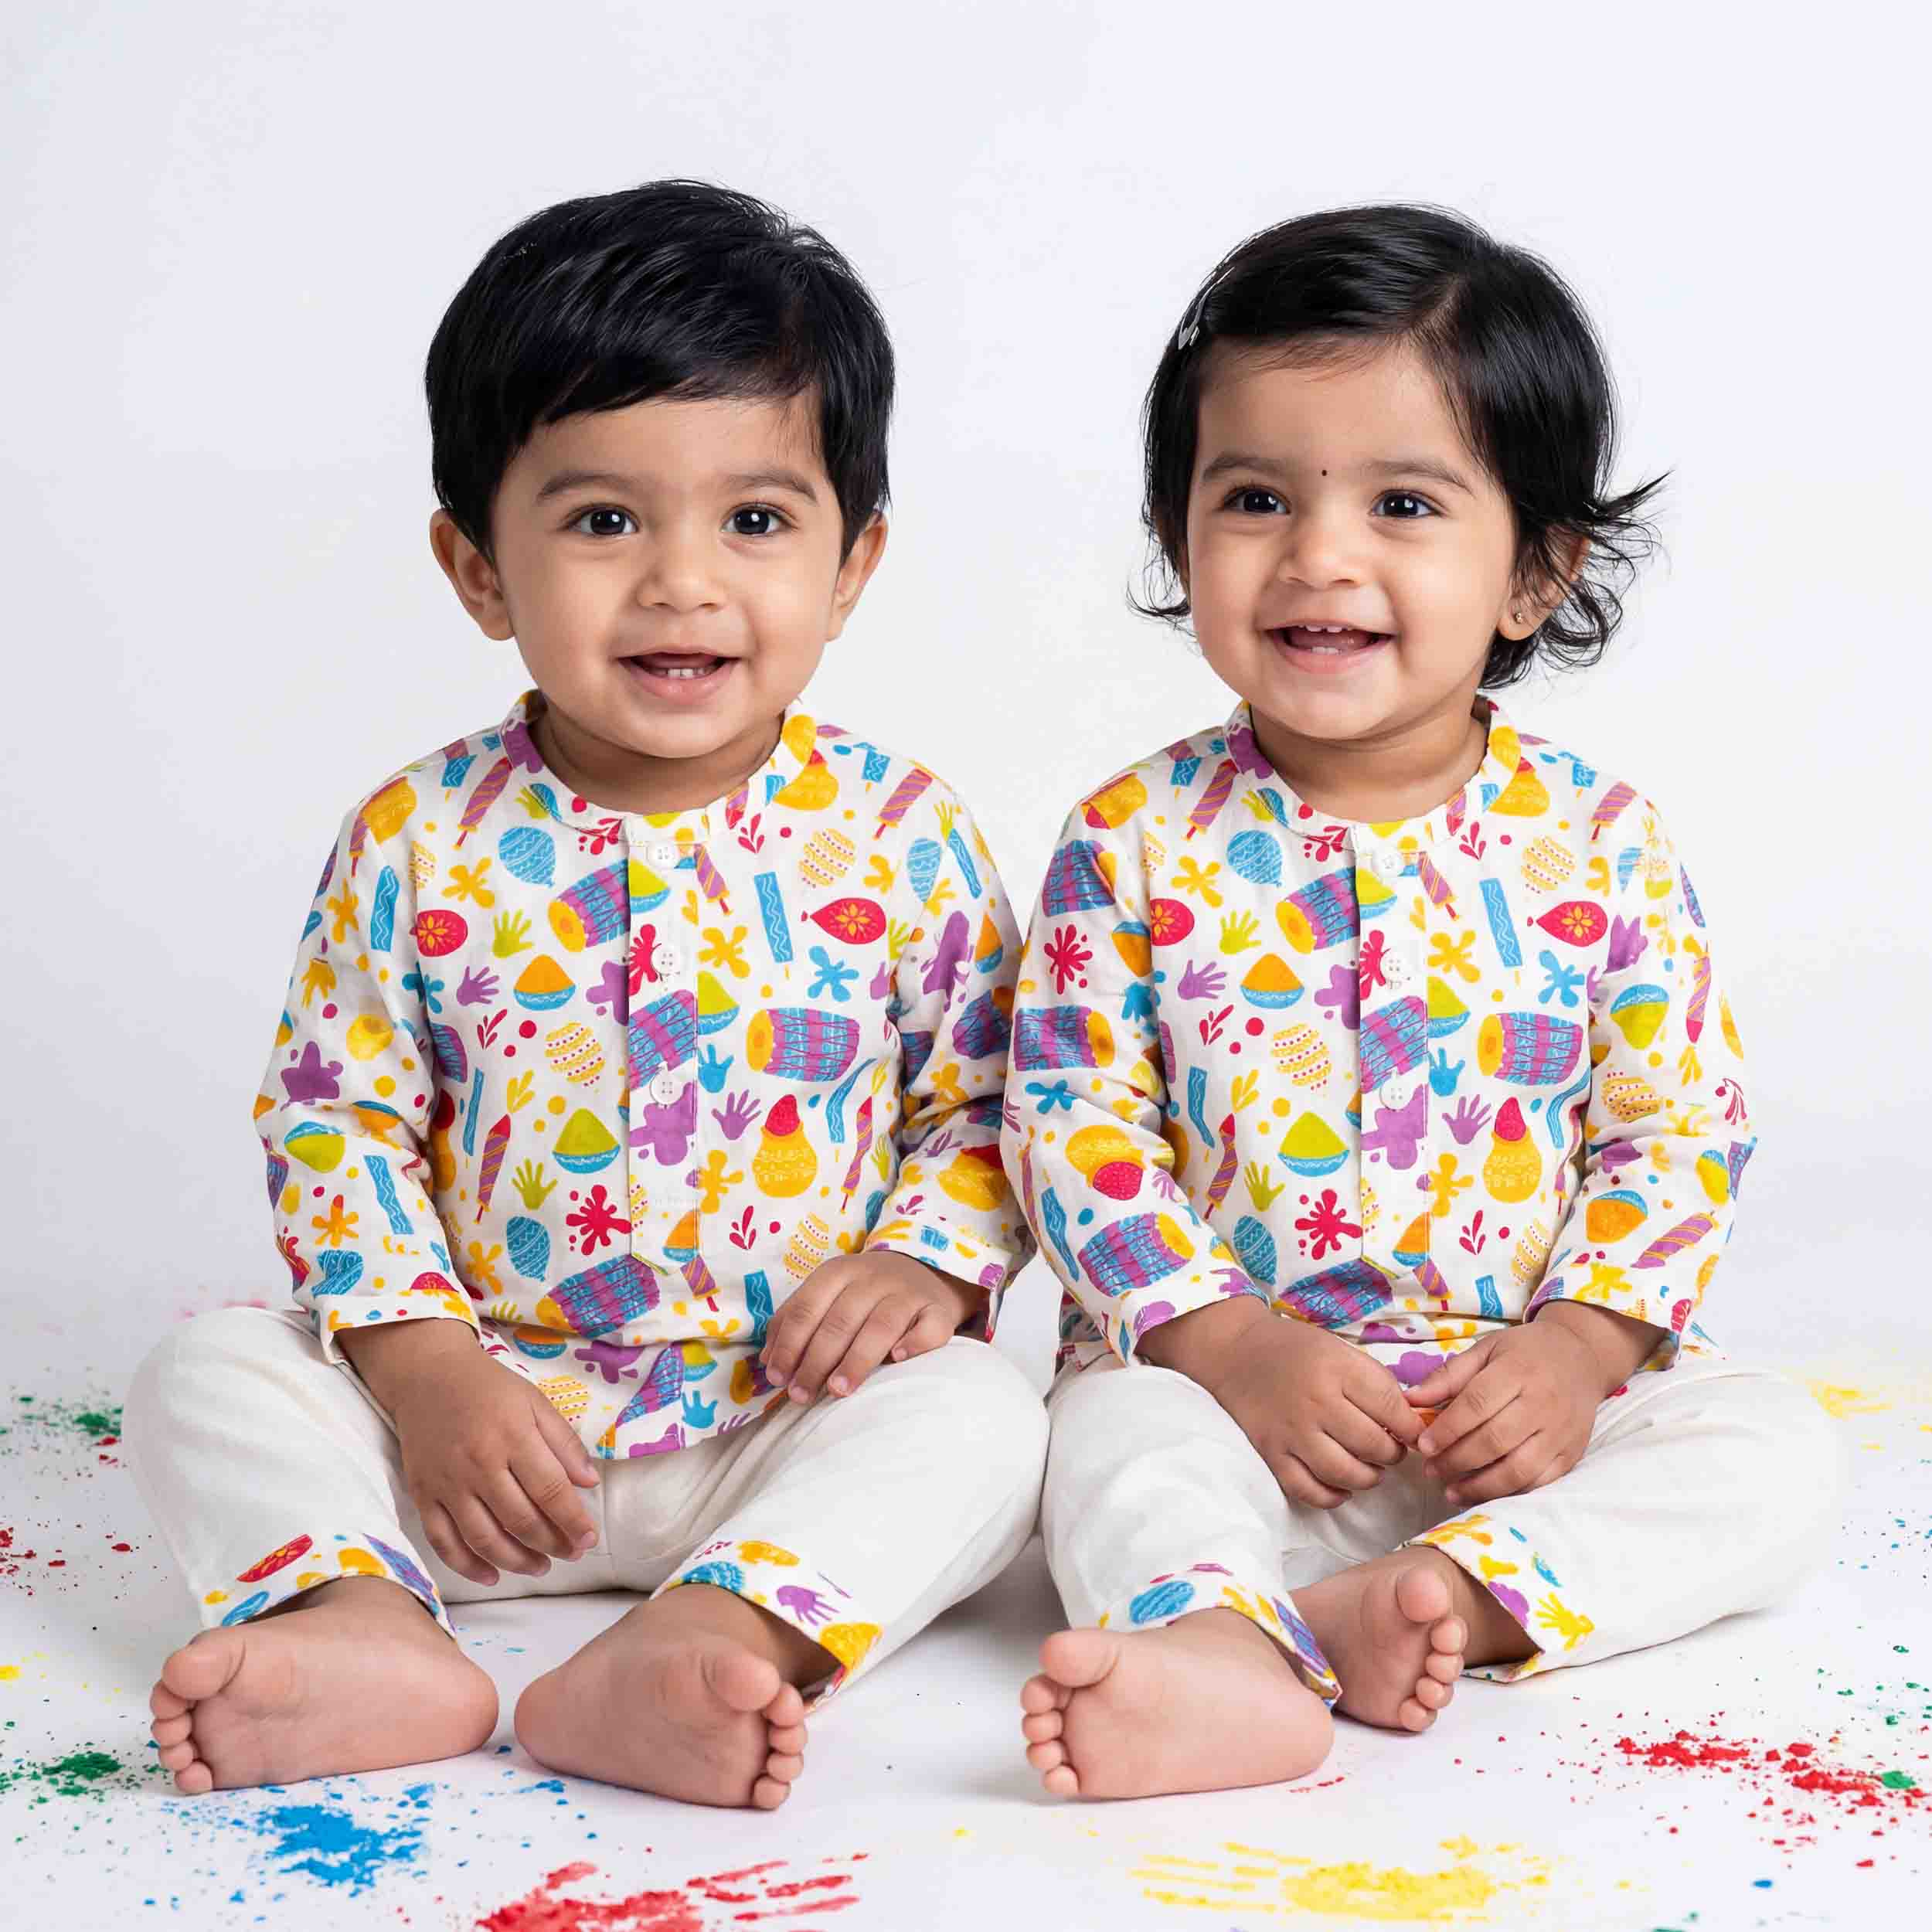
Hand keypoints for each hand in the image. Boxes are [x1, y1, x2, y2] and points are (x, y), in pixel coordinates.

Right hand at [341, 1319, 600, 1587]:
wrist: (427, 1376)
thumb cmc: (489, 1388)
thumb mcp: (534, 1402)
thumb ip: (564, 1442)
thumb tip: (590, 1483)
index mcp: (513, 1436)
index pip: (550, 1490)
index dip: (573, 1521)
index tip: (589, 1539)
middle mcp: (479, 1463)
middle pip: (520, 1519)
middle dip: (551, 1544)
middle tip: (571, 1554)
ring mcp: (447, 1483)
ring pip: (484, 1538)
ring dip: (516, 1561)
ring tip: (540, 1568)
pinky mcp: (422, 1495)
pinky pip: (443, 1541)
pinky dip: (466, 1565)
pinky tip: (491, 1575)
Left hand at [759, 1251, 978, 1404]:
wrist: (926, 1272)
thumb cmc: (865, 1294)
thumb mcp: (827, 1295)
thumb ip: (795, 1322)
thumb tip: (767, 1363)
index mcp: (838, 1272)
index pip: (807, 1307)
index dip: (789, 1344)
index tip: (778, 1379)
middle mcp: (873, 1278)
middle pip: (840, 1320)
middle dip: (816, 1361)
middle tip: (801, 1396)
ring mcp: (908, 1293)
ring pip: (881, 1326)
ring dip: (857, 1359)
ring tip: (838, 1390)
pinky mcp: (939, 1311)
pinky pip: (929, 1328)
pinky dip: (914, 1344)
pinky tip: (898, 1360)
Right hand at [1140, 1296, 1423, 1509]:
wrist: (1236, 1352)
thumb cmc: (1295, 1349)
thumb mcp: (1340, 1350)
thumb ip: (1374, 1384)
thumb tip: (1410, 1424)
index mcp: (1337, 1369)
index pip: (1391, 1408)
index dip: (1412, 1427)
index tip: (1415, 1433)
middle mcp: (1315, 1401)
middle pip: (1373, 1445)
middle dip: (1393, 1453)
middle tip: (1392, 1450)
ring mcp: (1291, 1431)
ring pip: (1344, 1472)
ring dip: (1369, 1477)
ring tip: (1371, 1469)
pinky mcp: (1271, 1453)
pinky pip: (1308, 1490)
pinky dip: (1332, 1496)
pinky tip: (1342, 1486)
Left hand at [1405, 1315, 1610, 1507]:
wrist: (1581, 1357)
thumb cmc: (1525, 1352)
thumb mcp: (1486, 1350)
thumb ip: (1448, 1376)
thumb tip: (1410, 1399)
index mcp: (1518, 1371)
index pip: (1477, 1404)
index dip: (1447, 1428)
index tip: (1423, 1445)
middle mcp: (1543, 1403)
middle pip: (1495, 1441)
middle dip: (1456, 1460)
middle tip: (1431, 1470)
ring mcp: (1561, 1432)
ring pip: (1518, 1469)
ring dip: (1480, 1486)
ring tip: (1450, 1491)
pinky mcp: (1572, 1454)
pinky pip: (1539, 1482)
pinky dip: (1509, 1493)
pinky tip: (1483, 1494)